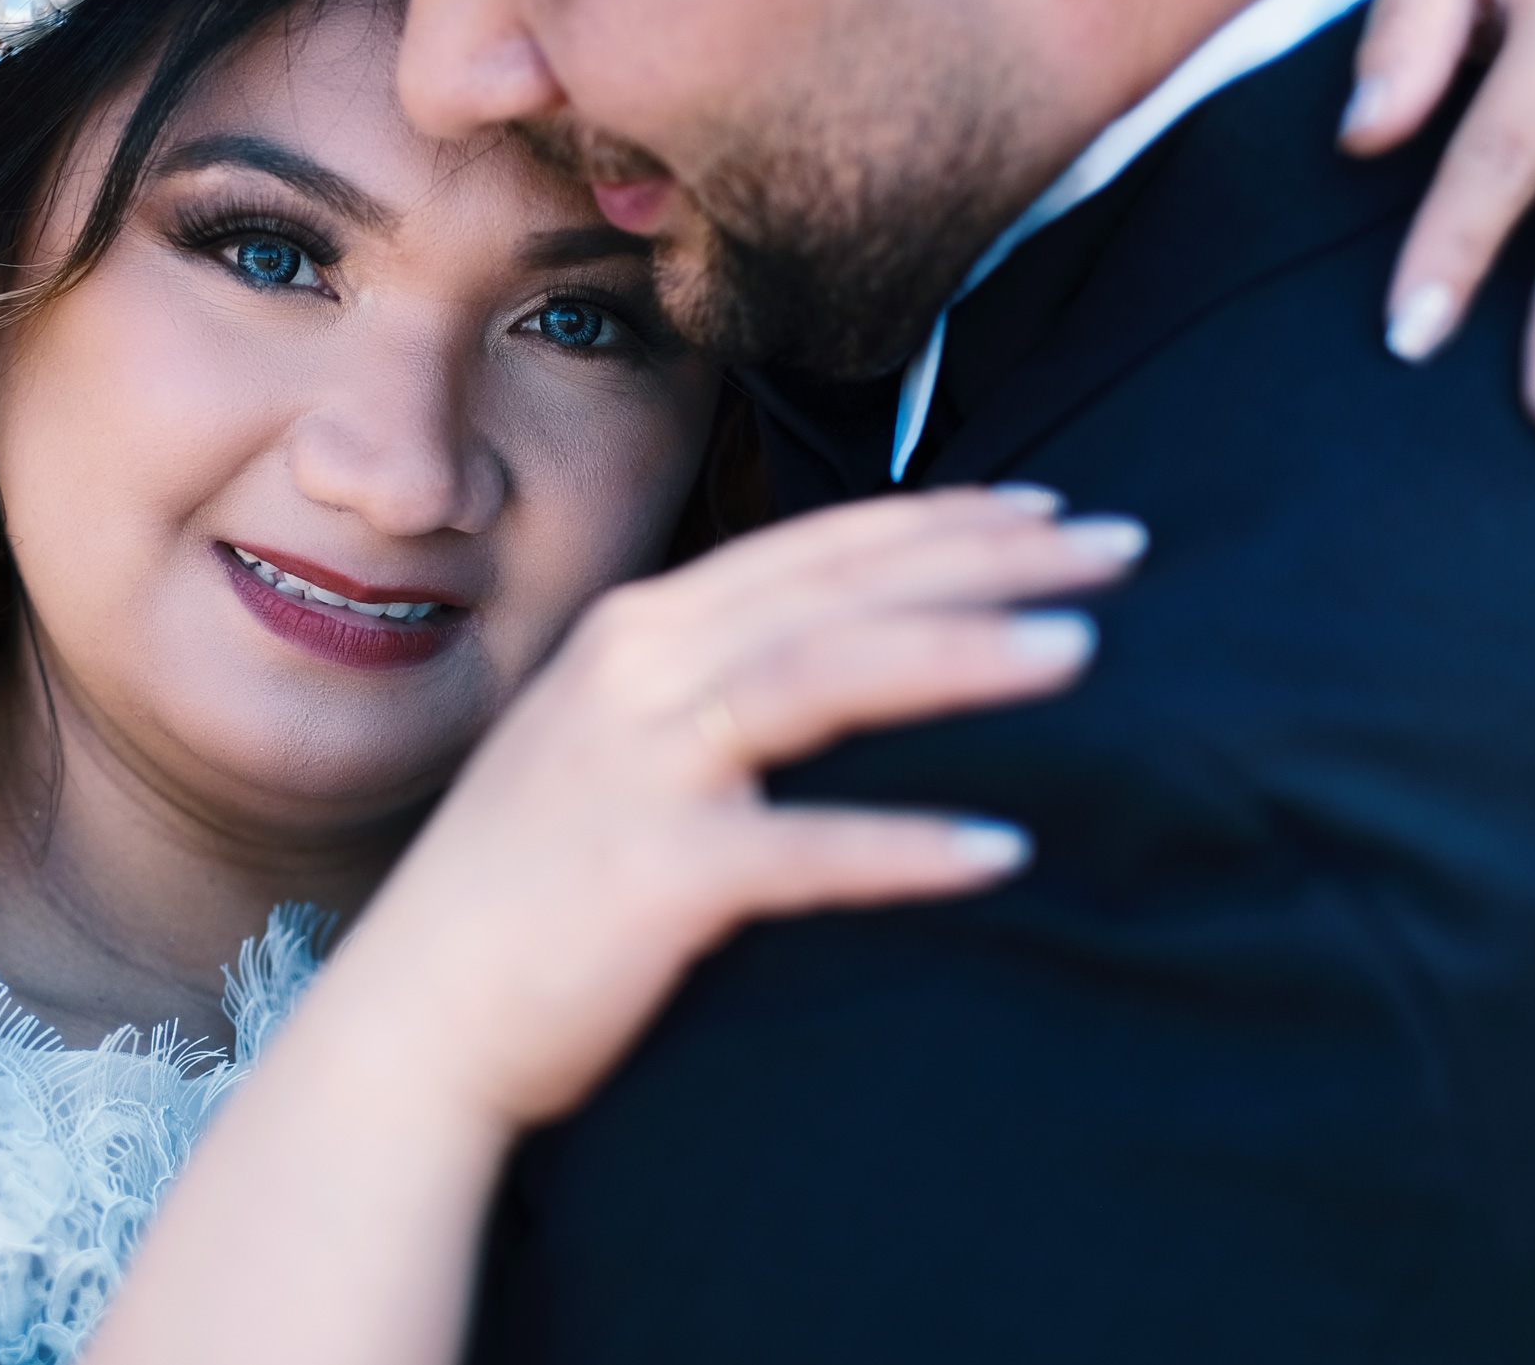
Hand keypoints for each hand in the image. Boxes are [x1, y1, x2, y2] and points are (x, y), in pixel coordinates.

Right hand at [308, 487, 1147, 1131]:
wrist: (414, 1023)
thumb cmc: (535, 886)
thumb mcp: (616, 743)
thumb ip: (715, 683)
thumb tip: (849, 653)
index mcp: (642, 627)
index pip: (820, 546)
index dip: (946, 519)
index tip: (1054, 511)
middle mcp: (639, 670)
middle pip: (842, 587)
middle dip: (990, 558)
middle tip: (1120, 549)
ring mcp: (638, 767)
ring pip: (825, 676)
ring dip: (962, 658)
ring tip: (1086, 654)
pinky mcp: (649, 875)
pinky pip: (801, 851)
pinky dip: (905, 845)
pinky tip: (1008, 853)